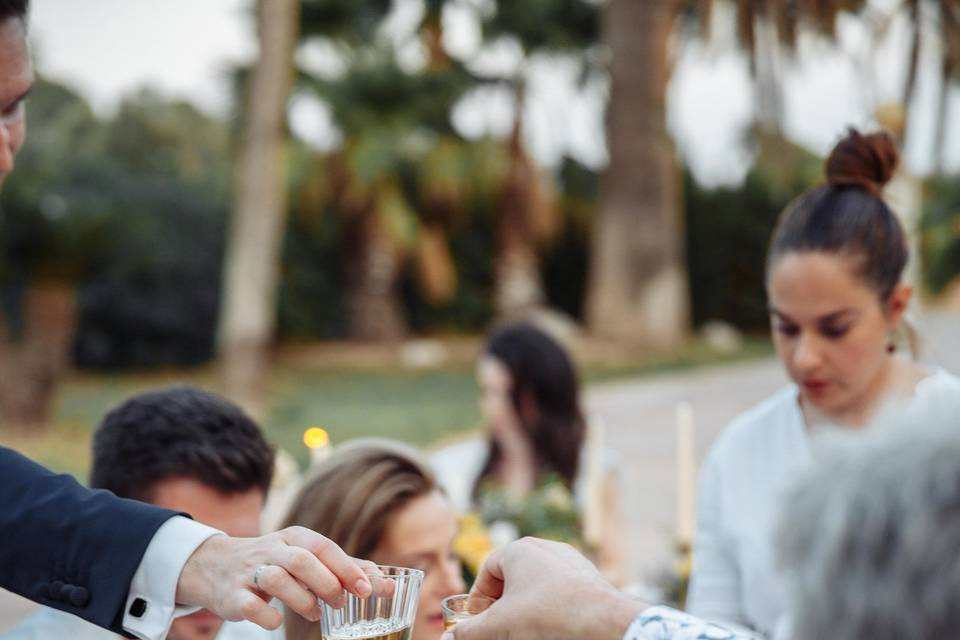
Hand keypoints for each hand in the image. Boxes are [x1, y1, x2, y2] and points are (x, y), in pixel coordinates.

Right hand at [176, 526, 377, 629]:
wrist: (217, 566)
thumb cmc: (276, 563)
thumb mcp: (308, 556)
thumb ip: (345, 569)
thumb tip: (386, 583)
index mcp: (295, 537)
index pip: (325, 547)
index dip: (348, 568)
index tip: (368, 589)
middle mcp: (272, 548)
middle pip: (302, 559)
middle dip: (327, 583)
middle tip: (340, 603)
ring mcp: (250, 570)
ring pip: (277, 579)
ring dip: (302, 600)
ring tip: (315, 613)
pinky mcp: (232, 594)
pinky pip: (251, 606)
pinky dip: (268, 617)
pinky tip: (279, 621)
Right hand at [445, 537, 645, 639]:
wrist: (603, 622)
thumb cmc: (548, 616)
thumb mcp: (499, 626)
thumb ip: (469, 631)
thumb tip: (448, 639)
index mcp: (520, 550)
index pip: (489, 570)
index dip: (479, 597)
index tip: (478, 620)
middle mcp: (545, 548)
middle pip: (513, 577)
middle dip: (502, 605)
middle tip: (499, 628)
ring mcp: (570, 562)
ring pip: (537, 585)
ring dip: (525, 607)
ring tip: (523, 630)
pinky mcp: (588, 578)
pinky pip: (560, 591)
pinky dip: (549, 607)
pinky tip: (550, 627)